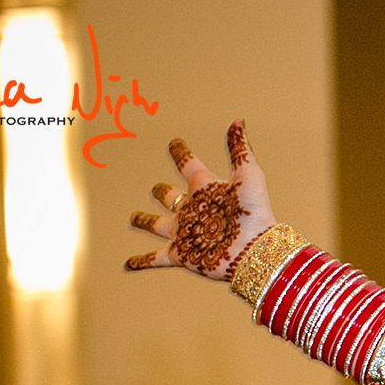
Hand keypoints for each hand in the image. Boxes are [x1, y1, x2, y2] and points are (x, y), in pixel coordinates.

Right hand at [124, 120, 278, 277]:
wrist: (256, 249)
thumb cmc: (254, 211)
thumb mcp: (248, 174)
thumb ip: (239, 148)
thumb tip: (238, 119)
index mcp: (205, 188)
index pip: (188, 165)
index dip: (180, 153)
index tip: (174, 143)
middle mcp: (192, 210)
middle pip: (170, 197)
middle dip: (162, 192)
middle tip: (157, 189)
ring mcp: (185, 232)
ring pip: (157, 224)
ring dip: (145, 221)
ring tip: (133, 218)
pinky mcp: (181, 254)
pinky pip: (156, 258)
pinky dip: (141, 261)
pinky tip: (128, 264)